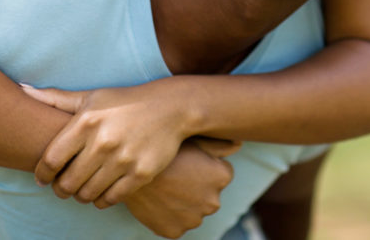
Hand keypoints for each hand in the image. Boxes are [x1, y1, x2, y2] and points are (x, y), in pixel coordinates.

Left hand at [22, 81, 193, 205]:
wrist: (172, 108)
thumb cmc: (125, 102)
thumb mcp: (92, 97)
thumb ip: (56, 99)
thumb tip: (21, 89)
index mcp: (86, 122)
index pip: (50, 160)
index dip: (42, 174)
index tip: (43, 178)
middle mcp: (103, 142)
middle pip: (67, 183)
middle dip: (61, 188)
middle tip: (64, 185)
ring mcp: (123, 159)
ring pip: (87, 194)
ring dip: (81, 195)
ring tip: (83, 188)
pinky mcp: (141, 173)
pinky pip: (111, 199)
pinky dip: (102, 199)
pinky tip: (102, 190)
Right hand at [122, 138, 238, 237]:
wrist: (129, 166)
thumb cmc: (164, 147)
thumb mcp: (194, 139)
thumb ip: (220, 144)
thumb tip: (240, 144)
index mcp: (222, 177)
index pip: (220, 175)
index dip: (204, 167)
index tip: (188, 161)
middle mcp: (213, 202)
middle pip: (207, 195)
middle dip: (196, 187)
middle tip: (176, 174)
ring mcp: (193, 219)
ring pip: (192, 211)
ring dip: (183, 203)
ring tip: (166, 186)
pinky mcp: (174, 232)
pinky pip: (175, 224)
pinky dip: (168, 215)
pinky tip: (159, 200)